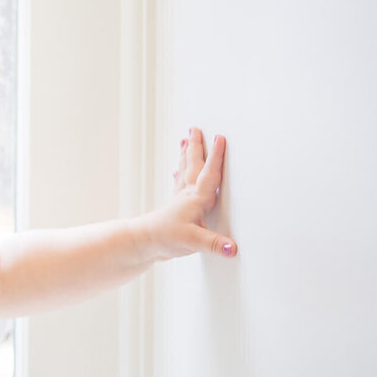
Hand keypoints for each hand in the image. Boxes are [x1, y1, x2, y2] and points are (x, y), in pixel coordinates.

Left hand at [140, 126, 236, 261]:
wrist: (144, 244)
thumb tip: (233, 248)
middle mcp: (187, 196)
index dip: (216, 156)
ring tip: (185, 140)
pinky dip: (181, 173)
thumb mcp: (193, 242)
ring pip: (185, 171)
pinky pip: (180, 184)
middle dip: (196, 147)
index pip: (209, 174)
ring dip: (186, 155)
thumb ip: (214, 244)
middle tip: (195, 128)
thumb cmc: (165, 239)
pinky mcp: (176, 207)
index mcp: (195, 199)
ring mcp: (180, 200)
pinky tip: (177, 171)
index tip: (220, 138)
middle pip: (194, 165)